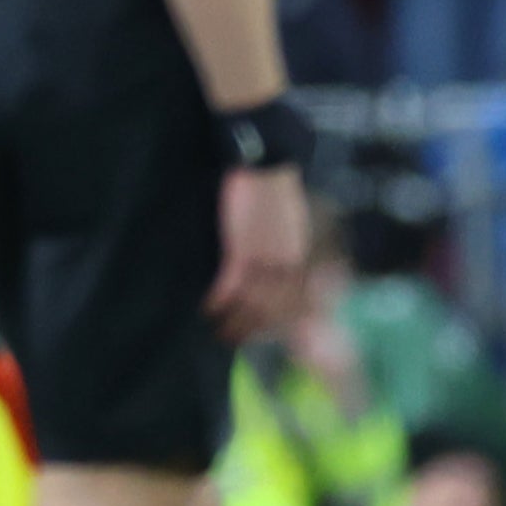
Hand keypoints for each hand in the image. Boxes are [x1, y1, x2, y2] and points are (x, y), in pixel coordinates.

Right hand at [206, 164, 308, 340]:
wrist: (265, 165)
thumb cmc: (274, 192)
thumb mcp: (288, 224)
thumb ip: (284, 249)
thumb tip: (276, 270)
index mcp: (298, 258)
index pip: (293, 303)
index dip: (278, 323)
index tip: (264, 334)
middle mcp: (284, 264)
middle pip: (270, 309)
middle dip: (252, 329)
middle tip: (233, 340)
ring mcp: (263, 259)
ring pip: (250, 303)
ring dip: (234, 321)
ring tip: (218, 333)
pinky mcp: (241, 250)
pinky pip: (229, 284)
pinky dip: (217, 299)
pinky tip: (207, 308)